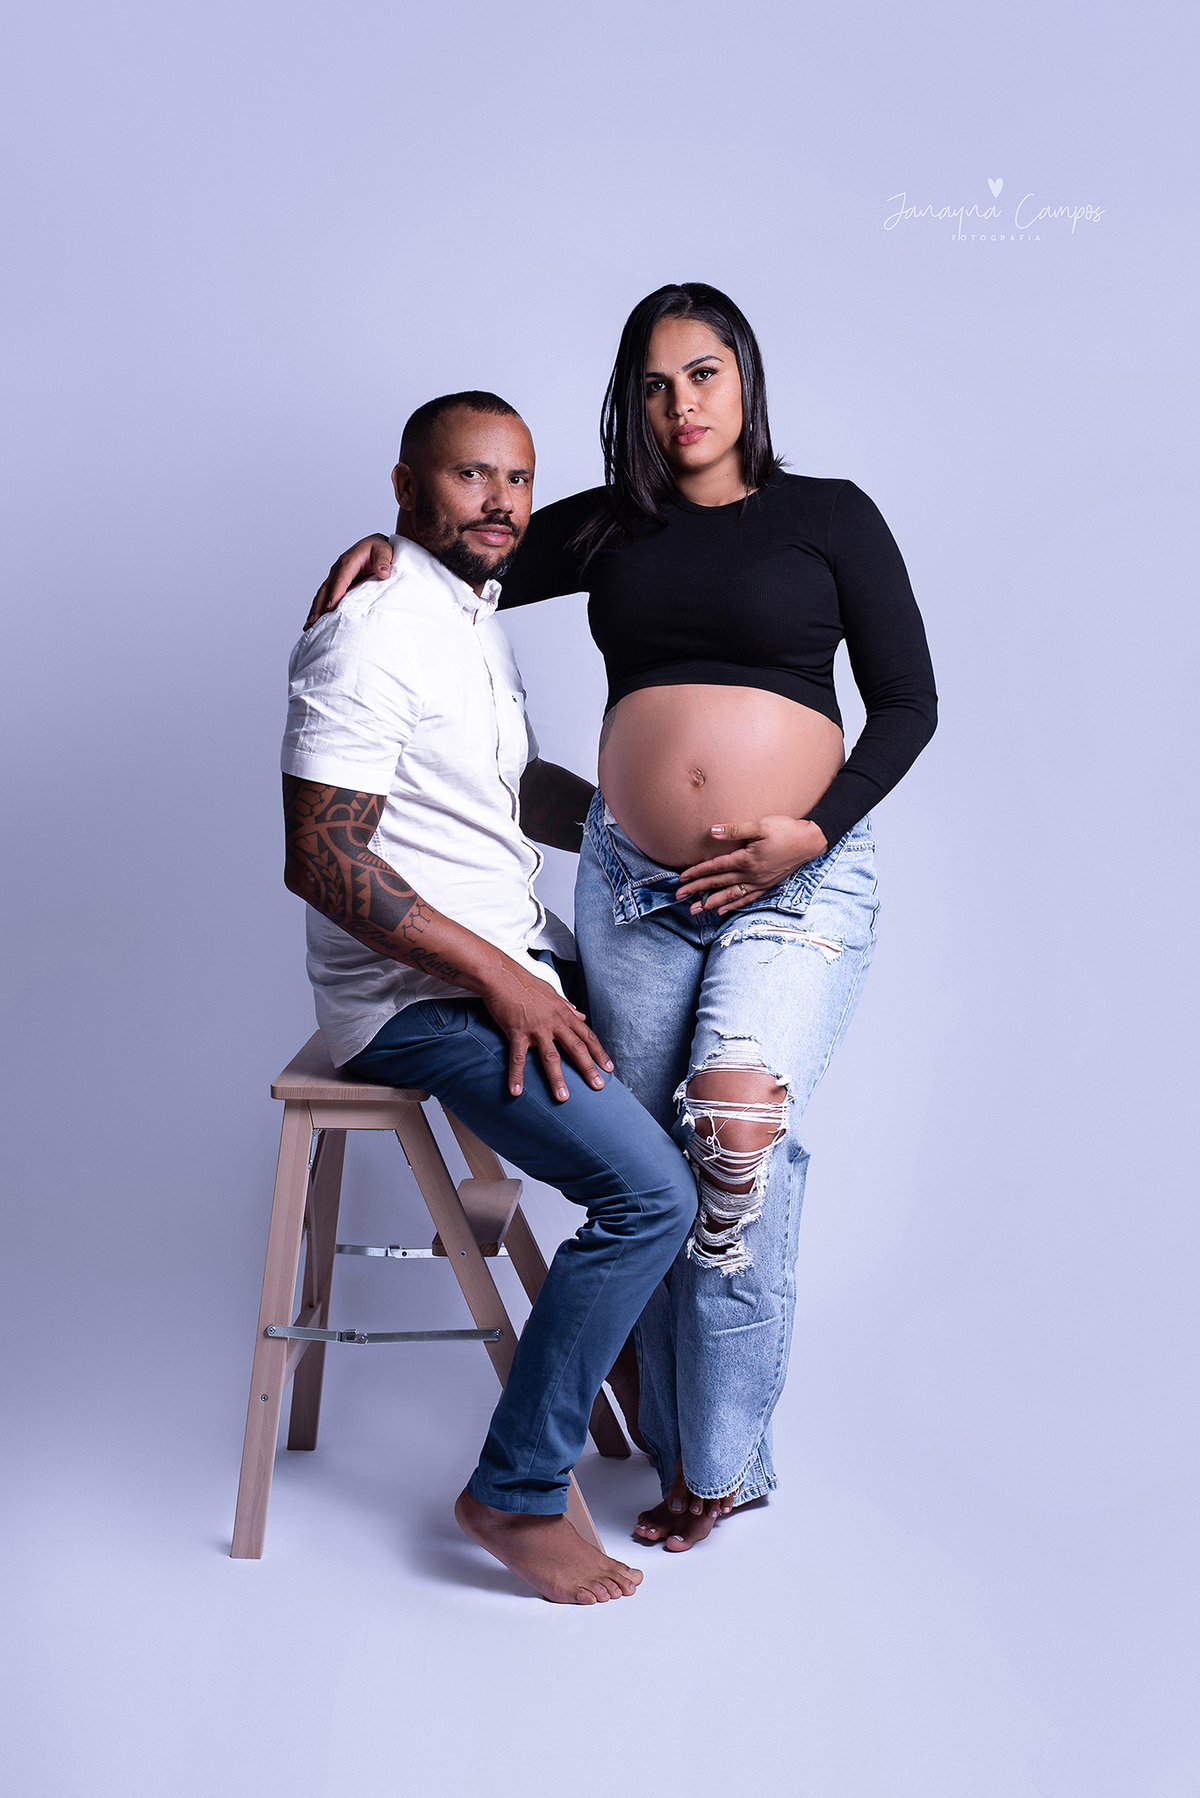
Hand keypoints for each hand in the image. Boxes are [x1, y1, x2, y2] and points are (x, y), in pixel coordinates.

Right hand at [304, 535, 394, 629]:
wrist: (376, 546)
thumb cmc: (379, 548)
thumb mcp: (384, 550)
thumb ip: (383, 561)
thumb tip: (384, 573)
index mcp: (349, 561)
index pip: (341, 579)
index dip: (335, 593)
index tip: (330, 607)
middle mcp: (338, 569)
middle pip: (326, 589)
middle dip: (319, 606)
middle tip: (314, 622)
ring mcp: (336, 576)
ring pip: (323, 594)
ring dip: (315, 609)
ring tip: (309, 625)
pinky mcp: (336, 582)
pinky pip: (326, 595)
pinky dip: (319, 607)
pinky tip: (315, 621)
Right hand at [480, 961, 614, 1101]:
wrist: (502, 975)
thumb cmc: (526, 983)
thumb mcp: (552, 993)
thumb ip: (567, 1007)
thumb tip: (581, 1015)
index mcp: (564, 1014)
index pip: (586, 1035)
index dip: (599, 1052)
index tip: (608, 1068)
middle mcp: (554, 1022)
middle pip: (576, 1048)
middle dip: (588, 1068)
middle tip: (598, 1086)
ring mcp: (536, 1028)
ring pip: (551, 1057)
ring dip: (557, 1079)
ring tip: (563, 1097)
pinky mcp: (517, 1031)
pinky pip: (518, 1057)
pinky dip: (517, 1075)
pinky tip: (516, 1091)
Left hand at [676, 816, 828, 916]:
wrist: (810, 841)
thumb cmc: (786, 830)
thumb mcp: (760, 825)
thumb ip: (734, 829)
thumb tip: (711, 831)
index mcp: (746, 859)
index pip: (715, 867)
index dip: (697, 872)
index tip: (681, 878)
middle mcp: (750, 875)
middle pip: (718, 884)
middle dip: (697, 890)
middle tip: (679, 897)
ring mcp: (759, 882)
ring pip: (730, 896)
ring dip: (711, 903)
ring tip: (696, 910)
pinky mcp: (767, 885)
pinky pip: (746, 899)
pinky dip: (733, 905)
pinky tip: (722, 910)